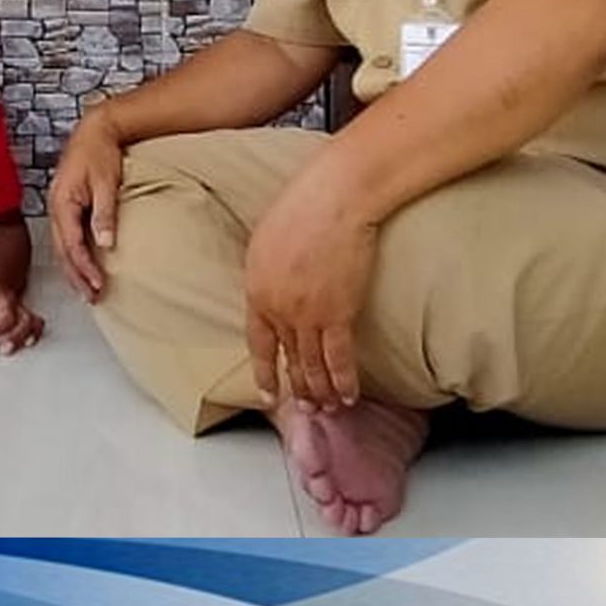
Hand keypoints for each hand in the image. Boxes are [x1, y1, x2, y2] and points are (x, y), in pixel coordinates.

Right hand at [49, 109, 126, 301]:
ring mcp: (57, 208)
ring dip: (73, 269)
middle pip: (62, 252)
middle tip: (92, 297)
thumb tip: (106, 244)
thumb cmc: (100, 152)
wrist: (95, 129)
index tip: (99, 285)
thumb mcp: (106, 183)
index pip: (72, 245)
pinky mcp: (64, 206)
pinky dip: (73, 255)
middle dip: (76, 277)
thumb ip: (104, 214)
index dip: (85, 268)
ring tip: (87, 289)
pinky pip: (65, 237)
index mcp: (62, 203)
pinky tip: (82, 264)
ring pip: (62, 247)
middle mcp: (55, 208)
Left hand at [243, 155, 378, 412]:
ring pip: (312, 364)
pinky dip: (344, 381)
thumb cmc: (305, 204)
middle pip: (288, 356)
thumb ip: (269, 268)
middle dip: (298, 386)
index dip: (264, 370)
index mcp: (256, 287)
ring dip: (321, 391)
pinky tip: (348, 395)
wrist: (335, 197)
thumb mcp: (269, 236)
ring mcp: (305, 314)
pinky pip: (338, 358)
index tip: (268, 391)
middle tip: (306, 408)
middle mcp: (276, 307)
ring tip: (327, 408)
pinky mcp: (337, 313)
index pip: (257, 341)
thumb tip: (275, 282)